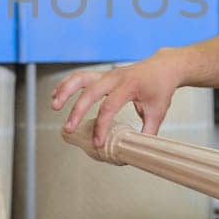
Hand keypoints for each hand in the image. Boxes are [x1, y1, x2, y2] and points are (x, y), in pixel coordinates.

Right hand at [52, 50, 184, 148]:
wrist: (164, 67)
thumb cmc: (161, 88)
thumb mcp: (158, 112)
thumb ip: (147, 132)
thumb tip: (137, 152)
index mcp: (130, 86)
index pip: (109, 106)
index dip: (102, 126)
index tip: (97, 142)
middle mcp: (115, 77)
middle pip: (90, 91)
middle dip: (77, 110)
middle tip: (68, 128)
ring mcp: (107, 74)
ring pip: (80, 77)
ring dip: (65, 90)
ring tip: (54, 105)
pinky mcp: (102, 75)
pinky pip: (81, 77)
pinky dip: (67, 84)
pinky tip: (56, 95)